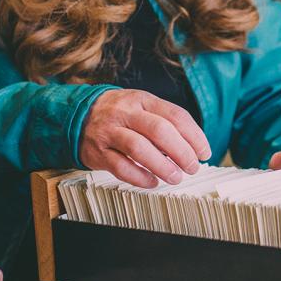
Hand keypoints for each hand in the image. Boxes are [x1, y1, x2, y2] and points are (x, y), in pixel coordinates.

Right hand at [79, 89, 211, 187]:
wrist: (77, 114)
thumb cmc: (119, 113)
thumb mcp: (141, 106)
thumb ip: (163, 121)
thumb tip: (191, 147)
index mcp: (142, 99)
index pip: (175, 115)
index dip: (194, 136)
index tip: (204, 152)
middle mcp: (125, 113)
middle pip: (159, 131)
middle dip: (182, 152)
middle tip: (192, 167)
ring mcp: (110, 132)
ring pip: (139, 148)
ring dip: (162, 166)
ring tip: (176, 177)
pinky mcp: (97, 152)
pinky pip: (121, 167)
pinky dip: (140, 177)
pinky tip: (152, 182)